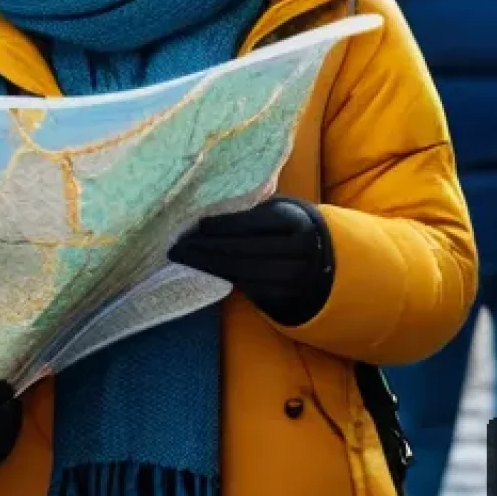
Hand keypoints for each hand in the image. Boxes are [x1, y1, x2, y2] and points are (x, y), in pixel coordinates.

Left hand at [168, 196, 333, 325]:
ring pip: (245, 271)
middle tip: (178, 244)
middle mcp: (297, 249)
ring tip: (182, 256)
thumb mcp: (276, 209)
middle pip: (246, 250)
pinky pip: (246, 286)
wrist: (318, 255)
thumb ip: (252, 207)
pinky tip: (201, 267)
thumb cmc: (283, 224)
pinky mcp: (282, 294)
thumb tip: (206, 202)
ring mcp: (292, 275)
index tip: (196, 224)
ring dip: (209, 265)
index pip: (253, 223)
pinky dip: (221, 276)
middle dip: (209, 248)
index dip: (224, 225)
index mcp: (294, 220)